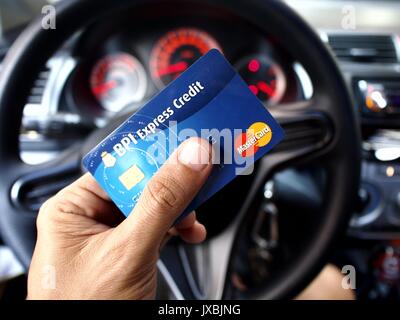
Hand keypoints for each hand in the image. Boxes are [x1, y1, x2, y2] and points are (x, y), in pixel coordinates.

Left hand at [27, 137, 212, 298]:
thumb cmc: (88, 309)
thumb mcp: (129, 250)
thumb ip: (161, 202)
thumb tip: (190, 157)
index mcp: (72, 209)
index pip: (118, 166)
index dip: (153, 153)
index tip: (185, 143)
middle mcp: (90, 219)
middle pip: (140, 184)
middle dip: (173, 186)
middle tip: (201, 172)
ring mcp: (112, 237)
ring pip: (155, 206)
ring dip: (180, 209)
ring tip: (195, 215)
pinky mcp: (131, 252)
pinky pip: (159, 227)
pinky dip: (179, 227)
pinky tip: (191, 231)